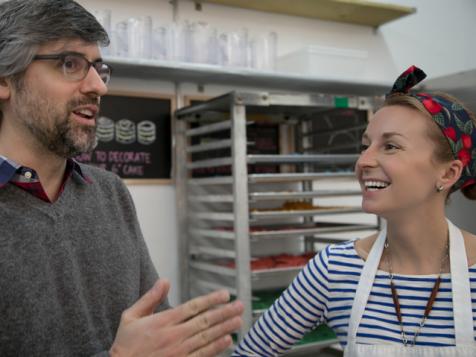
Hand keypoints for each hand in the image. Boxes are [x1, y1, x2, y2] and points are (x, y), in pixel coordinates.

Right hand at [109, 279, 243, 356]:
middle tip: (239, 306)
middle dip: (224, 312)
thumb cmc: (125, 345)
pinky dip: (216, 348)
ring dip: (225, 328)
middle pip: (205, 321)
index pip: (193, 307)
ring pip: (207, 338)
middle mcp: (174, 336)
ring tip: (238, 321)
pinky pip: (202, 355)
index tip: (225, 294)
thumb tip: (164, 281)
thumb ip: (149, 298)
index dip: (211, 300)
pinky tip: (227, 341)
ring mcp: (179, 352)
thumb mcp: (130, 317)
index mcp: (163, 322)